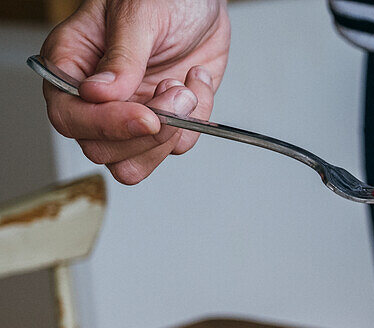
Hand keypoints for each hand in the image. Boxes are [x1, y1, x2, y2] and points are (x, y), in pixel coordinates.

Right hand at [40, 0, 230, 183]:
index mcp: (72, 67)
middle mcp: (96, 99)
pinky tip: (196, 81)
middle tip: (174, 92)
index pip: (69, 118)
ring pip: (135, 163)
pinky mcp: (165, 122)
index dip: (106, 125)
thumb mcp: (137, 15)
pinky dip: (197, 121)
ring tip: (185, 89)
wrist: (201, 1)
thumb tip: (99, 95)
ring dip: (169, 136)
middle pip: (101, 151)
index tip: (145, 116)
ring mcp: (131, 114)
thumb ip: (121, 57)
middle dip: (145, 133)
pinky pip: (178, 146)